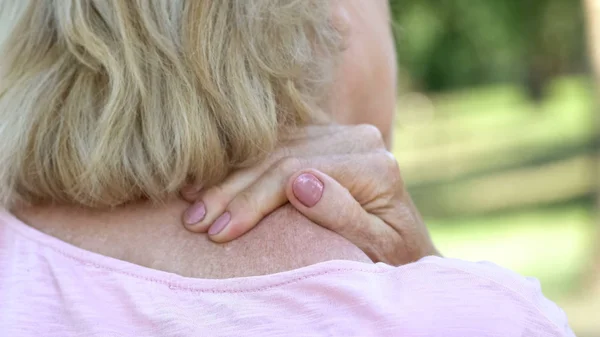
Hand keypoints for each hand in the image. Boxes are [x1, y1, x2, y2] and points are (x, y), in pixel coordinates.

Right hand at [180, 125, 438, 264]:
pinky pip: (274, 145)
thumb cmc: (392, 258)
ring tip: (191, 203)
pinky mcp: (323, 139)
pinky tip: (211, 182)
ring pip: (271, 148)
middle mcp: (359, 139)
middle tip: (194, 221)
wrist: (405, 246)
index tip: (219, 231)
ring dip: (229, 177)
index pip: (297, 171)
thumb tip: (299, 183)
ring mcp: (340, 135)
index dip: (252, 200)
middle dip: (232, 191)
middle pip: (280, 156)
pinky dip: (242, 166)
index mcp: (374, 165)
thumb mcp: (378, 247)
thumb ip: (344, 215)